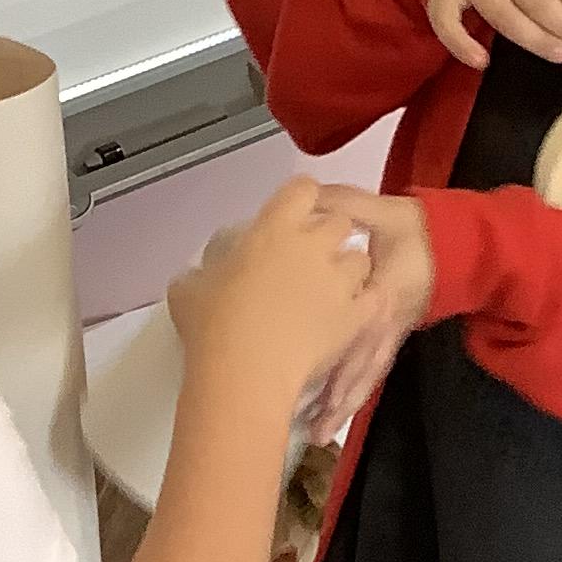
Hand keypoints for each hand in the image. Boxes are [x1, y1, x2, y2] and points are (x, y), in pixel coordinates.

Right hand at [167, 179, 375, 416]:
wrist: (247, 372)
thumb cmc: (214, 326)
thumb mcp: (188, 290)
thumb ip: (200, 274)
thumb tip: (196, 278)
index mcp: (273, 228)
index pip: (301, 189)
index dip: (300, 199)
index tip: (292, 214)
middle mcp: (313, 245)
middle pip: (338, 221)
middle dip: (329, 235)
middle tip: (309, 258)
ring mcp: (339, 280)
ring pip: (360, 259)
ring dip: (348, 270)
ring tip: (330, 292)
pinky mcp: (356, 315)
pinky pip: (373, 299)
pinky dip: (364, 306)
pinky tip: (347, 318)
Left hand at [302, 188, 432, 439]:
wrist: (458, 247)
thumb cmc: (416, 229)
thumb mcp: (383, 211)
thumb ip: (346, 205)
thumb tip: (307, 196)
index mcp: (382, 290)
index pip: (357, 325)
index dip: (335, 350)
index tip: (306, 369)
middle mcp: (385, 321)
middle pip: (360, 365)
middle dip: (337, 397)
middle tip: (309, 427)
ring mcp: (389, 336)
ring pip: (365, 377)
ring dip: (343, 406)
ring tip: (318, 434)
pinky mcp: (390, 342)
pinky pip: (370, 374)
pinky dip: (352, 398)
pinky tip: (332, 418)